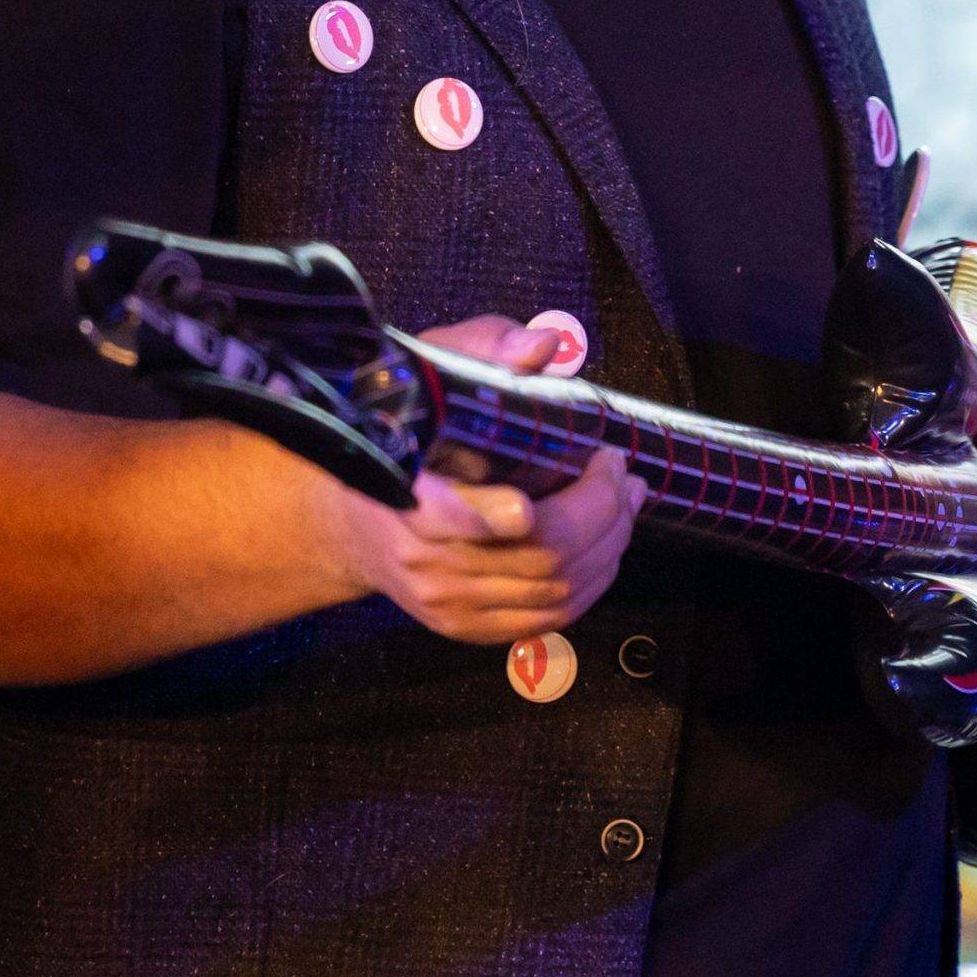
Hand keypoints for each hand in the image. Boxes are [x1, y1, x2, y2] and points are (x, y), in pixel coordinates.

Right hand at [336, 318, 643, 645]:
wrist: (351, 521)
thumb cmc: (397, 433)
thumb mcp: (428, 371)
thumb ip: (484, 349)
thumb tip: (543, 349)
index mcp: (404, 494)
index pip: (457, 518)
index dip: (511, 512)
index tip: (563, 476)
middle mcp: (423, 560)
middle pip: (537, 556)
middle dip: (600, 513)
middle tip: (620, 471)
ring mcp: (447, 602)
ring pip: (554, 592)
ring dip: (608, 546)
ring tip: (625, 500)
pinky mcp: (467, 627)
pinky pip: (549, 619)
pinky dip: (592, 582)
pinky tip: (606, 544)